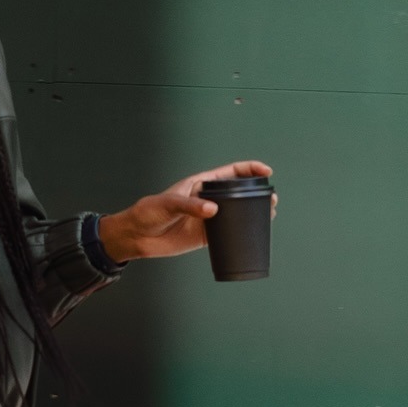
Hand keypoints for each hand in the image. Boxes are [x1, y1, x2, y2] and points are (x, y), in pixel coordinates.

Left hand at [97, 161, 273, 262]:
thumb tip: (212, 210)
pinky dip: (241, 233)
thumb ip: (189, 205)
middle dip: (257, 192)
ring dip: (253, 212)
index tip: (265, 171)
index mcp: (200, 183)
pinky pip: (228, 233)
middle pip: (238, 192)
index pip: (230, 172)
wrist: (137, 237)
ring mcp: (208, 217)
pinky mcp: (205, 236)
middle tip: (271, 197)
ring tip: (269, 214)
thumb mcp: (167, 204)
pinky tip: (253, 233)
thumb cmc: (147, 213)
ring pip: (236, 213)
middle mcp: (207, 199)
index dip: (249, 169)